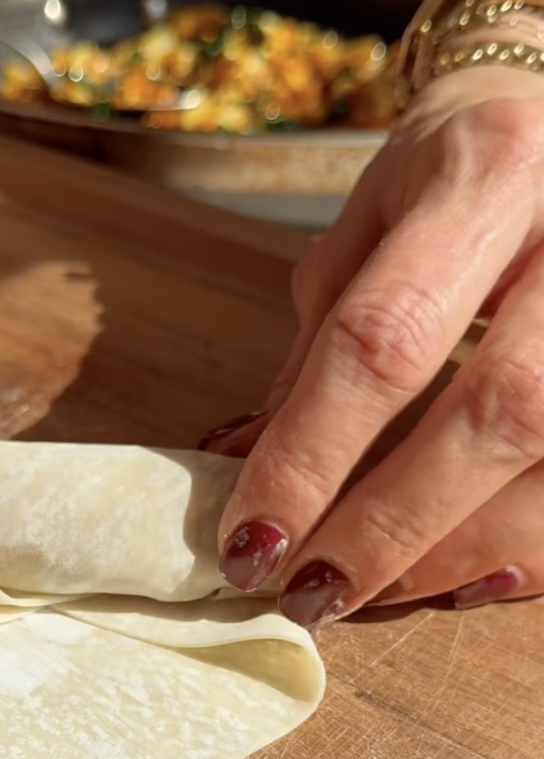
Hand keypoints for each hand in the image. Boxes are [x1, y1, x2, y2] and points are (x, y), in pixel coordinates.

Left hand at [202, 64, 543, 624]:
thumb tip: (243, 467)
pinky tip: (464, 579)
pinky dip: (528, 552)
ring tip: (372, 591)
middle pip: (497, 412)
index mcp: (488, 173)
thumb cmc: (461, 167)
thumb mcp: (373, 219)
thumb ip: (319, 341)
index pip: (385, 338)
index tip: (250, 539)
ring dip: (459, 552)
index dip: (311, 455)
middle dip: (392, 524)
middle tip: (311, 592)